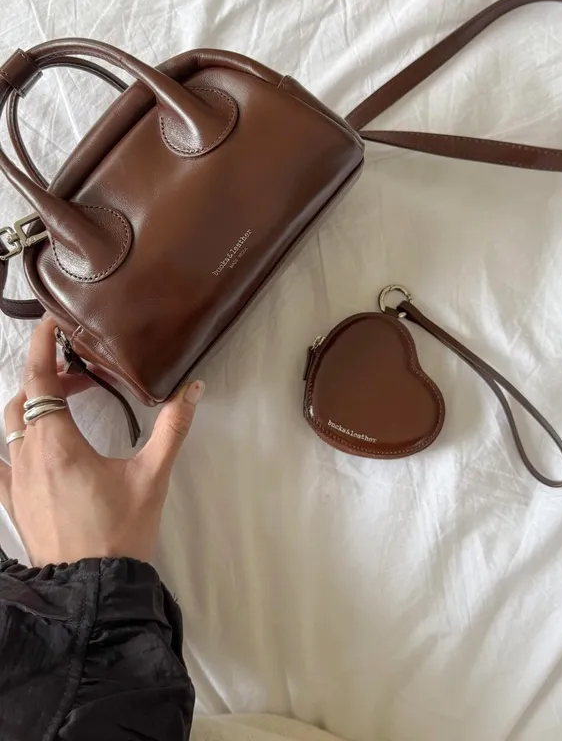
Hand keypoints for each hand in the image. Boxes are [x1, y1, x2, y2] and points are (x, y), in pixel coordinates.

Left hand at [0, 319, 203, 566]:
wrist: (92, 587)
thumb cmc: (121, 531)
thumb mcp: (152, 476)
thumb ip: (172, 428)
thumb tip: (192, 389)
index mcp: (58, 444)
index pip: (39, 380)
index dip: (41, 345)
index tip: (52, 323)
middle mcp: (27, 456)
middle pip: (24, 398)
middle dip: (47, 376)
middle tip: (83, 375)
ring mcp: (14, 480)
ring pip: (9, 426)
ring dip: (32, 405)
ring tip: (66, 407)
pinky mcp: (13, 501)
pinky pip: (1, 460)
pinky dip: (15, 440)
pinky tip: (37, 445)